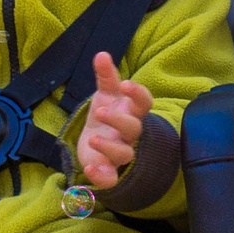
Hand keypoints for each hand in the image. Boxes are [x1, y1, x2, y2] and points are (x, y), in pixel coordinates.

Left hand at [77, 51, 151, 190]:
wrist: (94, 141)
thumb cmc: (106, 114)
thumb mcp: (105, 94)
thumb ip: (105, 75)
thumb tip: (102, 54)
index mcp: (131, 111)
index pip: (144, 102)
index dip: (137, 94)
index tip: (125, 84)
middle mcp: (129, 133)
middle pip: (134, 128)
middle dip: (119, 120)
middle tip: (100, 111)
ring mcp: (120, 152)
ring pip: (125, 154)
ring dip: (110, 147)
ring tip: (93, 138)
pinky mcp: (108, 170)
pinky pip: (111, 178)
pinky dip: (102, 175)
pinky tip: (90, 167)